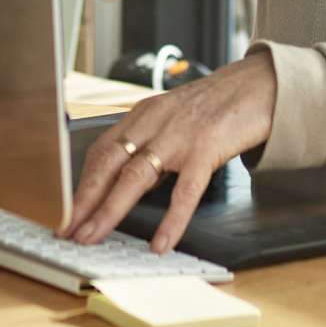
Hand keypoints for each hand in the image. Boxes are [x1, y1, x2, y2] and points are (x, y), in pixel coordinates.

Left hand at [61, 50, 279, 253]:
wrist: (260, 84)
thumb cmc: (219, 104)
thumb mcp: (173, 116)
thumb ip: (150, 145)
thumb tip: (128, 184)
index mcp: (142, 115)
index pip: (99, 152)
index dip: (79, 183)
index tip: (65, 209)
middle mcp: (154, 122)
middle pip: (106, 165)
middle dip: (82, 201)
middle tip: (65, 230)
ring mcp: (179, 135)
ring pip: (134, 178)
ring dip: (108, 211)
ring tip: (91, 237)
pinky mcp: (206, 148)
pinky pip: (185, 191)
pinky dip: (170, 220)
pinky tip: (161, 242)